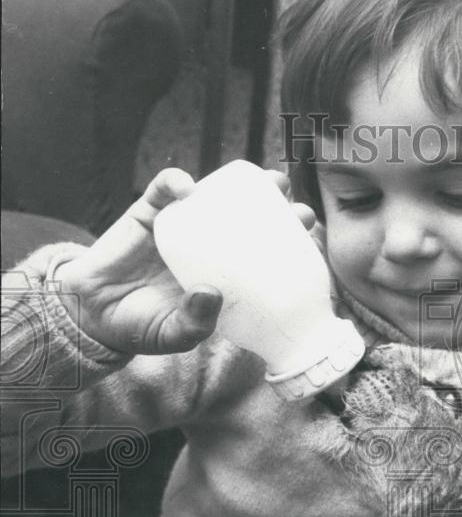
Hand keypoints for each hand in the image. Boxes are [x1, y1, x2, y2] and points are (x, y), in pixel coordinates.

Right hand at [53, 167, 317, 354]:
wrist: (96, 316)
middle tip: (298, 208)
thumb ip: (194, 322)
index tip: (309, 241)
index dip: (290, 244)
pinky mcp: (150, 214)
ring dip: (244, 186)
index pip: (266, 254)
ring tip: (268, 182)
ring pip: (218, 198)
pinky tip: (187, 187)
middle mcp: (212, 247)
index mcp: (226, 276)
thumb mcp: (175, 335)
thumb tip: (211, 294)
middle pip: (252, 220)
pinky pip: (165, 191)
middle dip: (280, 210)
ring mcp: (184, 227)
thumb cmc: (144, 328)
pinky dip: (175, 183)